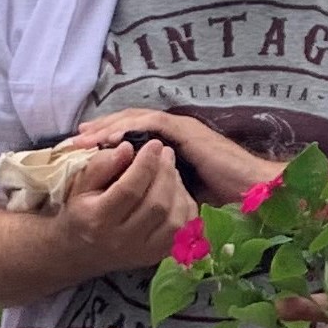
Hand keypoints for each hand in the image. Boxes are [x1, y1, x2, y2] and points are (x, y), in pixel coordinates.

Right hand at [37, 137, 197, 278]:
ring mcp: (142, 252)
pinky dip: (185, 207)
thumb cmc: (81, 210)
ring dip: (178, 189)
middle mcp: (121, 240)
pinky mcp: (157, 256)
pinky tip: (177, 191)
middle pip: (156, 205)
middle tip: (167, 152)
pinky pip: (183, 231)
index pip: (129, 190)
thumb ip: (101, 165)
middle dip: (165, 173)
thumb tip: (127, 147)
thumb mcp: (80, 184)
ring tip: (171, 170)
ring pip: (173, 220)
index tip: (154, 143)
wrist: (81, 251)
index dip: (145, 164)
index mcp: (97, 220)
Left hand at [67, 108, 275, 211]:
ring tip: (83, 137)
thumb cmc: (226, 198)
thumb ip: (165, 192)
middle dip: (100, 130)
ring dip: (107, 127)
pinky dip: (128, 129)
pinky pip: (151, 125)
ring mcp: (182, 129)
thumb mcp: (184, 196)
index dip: (108, 141)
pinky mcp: (187, 132)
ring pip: (135, 120)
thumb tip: (144, 207)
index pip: (135, 136)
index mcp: (174, 145)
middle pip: (129, 123)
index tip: (83, 151)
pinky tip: (108, 139)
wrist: (255, 191)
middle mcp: (176, 132)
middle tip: (73, 138)